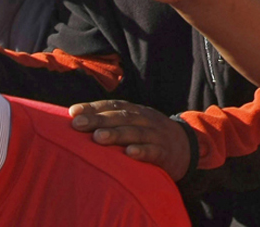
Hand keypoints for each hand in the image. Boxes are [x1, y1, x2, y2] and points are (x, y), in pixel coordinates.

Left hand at [69, 100, 192, 179]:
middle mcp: (144, 119)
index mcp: (135, 111)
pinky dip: (142, 151)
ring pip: (135, 132)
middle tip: (77, 125)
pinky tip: (129, 153)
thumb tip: (78, 121)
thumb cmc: (150, 136)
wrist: (187, 147)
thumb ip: (113, 122)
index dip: (93, 108)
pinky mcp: (165, 152)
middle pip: (120, 117)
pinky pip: (153, 151)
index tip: (72, 112)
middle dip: (98, 120)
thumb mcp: (135, 123)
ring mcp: (156, 135)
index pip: (112, 106)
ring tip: (97, 138)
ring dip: (116, 134)